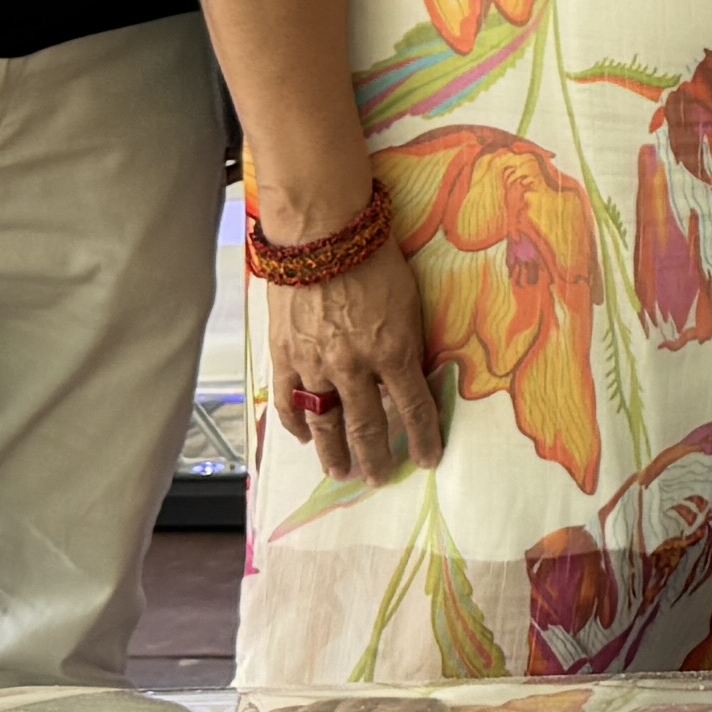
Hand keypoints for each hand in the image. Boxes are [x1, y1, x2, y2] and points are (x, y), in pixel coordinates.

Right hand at [263, 236, 442, 488]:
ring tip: (340, 472)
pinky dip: (296, 424)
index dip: (422, 439)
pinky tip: (303, 437)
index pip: (414, 409)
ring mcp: (315, 365)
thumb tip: (407, 376)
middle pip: (367, 427)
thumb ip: (408, 344)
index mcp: (393, 352)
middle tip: (379, 478)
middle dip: (376, 457)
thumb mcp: (409, 303)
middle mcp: (354, 367)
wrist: (322, 233)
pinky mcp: (284, 355)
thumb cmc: (374, 258)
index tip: (426, 460)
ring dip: (334, 453)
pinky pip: (289, 401)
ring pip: (325, 424)